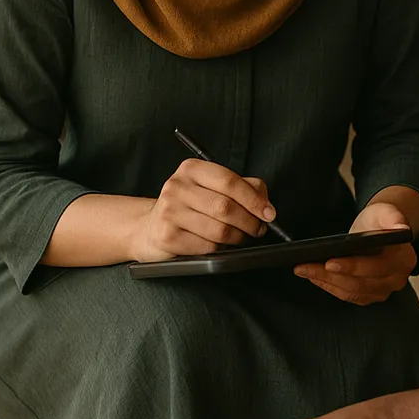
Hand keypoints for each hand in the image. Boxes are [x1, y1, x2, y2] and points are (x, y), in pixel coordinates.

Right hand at [129, 159, 273, 262]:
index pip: (230, 181)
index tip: (269, 213)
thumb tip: (264, 202)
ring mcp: (169, 211)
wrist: (150, 227)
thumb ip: (242, 187)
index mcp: (191, 169)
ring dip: (238, 238)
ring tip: (241, 238)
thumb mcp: (212, 187)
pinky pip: (207, 247)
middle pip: (225, 207)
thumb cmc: (189, 205)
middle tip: (258, 229)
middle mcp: (177, 186)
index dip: (254, 199)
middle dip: (250, 222)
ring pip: (219, 230)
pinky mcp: (167, 236)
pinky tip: (221, 246)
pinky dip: (221, 250)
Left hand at [294, 201, 416, 304]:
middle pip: (360, 283)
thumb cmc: (381, 220)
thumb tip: (401, 228)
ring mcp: (384, 290)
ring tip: (303, 269)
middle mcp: (396, 279)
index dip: (352, 267)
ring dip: (325, 282)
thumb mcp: (386, 211)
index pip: (376, 267)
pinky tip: (313, 276)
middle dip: (329, 275)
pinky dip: (329, 286)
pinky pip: (348, 295)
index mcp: (403, 259)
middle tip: (305, 266)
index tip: (329, 262)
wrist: (380, 230)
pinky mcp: (370, 295)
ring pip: (351, 292)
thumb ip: (394, 217)